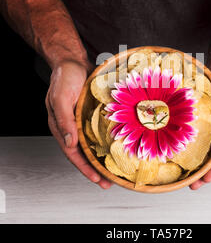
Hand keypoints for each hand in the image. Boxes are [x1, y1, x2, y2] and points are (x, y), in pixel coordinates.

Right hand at [45, 60, 111, 188]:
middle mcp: (71, 127)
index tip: (97, 179)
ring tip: (114, 170)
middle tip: (108, 182)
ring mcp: (81, 121)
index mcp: (61, 126)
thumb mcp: (61, 97)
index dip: (84, 167)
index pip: (72, 153)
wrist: (73, 61)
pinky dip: (105, 141)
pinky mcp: (90, 114)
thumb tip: (70, 143)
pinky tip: (116, 146)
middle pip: (83, 153)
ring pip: (92, 144)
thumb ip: (64, 120)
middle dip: (95, 168)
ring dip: (101, 157)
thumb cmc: (65, 77)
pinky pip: (98, 131)